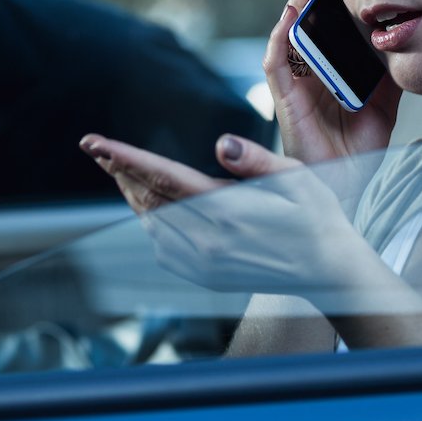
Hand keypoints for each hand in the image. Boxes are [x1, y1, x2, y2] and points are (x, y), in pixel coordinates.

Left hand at [81, 132, 367, 296]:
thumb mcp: (296, 179)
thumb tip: (221, 143)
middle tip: (96, 148)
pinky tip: (151, 204)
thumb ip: (255, 160)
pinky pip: (164, 246)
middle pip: (148, 198)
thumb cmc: (317, 217)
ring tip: (122, 170)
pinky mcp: (206, 277)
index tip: (93, 143)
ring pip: (151, 222)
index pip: (162, 176)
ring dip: (133, 194)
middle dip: (119, 170)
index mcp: (228, 211)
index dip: (124, 157)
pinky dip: (150, 221)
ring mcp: (205, 264)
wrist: (329, 273)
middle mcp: (210, 242)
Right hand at [266, 0, 400, 194]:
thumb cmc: (361, 145)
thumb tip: (409, 35)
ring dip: (299, 1)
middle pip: (305, 17)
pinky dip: (283, 32)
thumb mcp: (386, 97)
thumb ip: (390, 69)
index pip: (325, 20)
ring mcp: (293, 80)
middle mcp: (307, 68)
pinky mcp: (283, 96)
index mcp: (328, 66)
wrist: (350, 183)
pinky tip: (294, 11)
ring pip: (288, 30)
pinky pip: (276, 58)